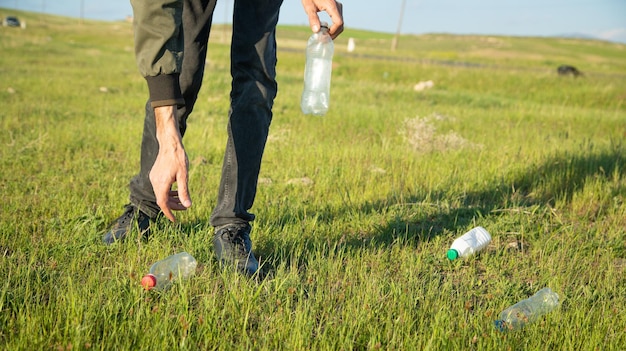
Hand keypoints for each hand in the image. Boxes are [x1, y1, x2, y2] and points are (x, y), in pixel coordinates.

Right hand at [149, 105, 191, 221]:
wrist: (170, 144)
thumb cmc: (178, 158)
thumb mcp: (184, 176)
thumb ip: (184, 191)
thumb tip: (187, 205)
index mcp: (161, 184)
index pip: (163, 203)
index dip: (169, 213)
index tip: (174, 220)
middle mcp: (154, 182)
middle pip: (162, 199)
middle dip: (173, 205)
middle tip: (184, 207)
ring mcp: (153, 178)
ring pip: (161, 193)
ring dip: (171, 198)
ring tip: (182, 200)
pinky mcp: (155, 174)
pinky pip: (160, 187)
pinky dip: (168, 191)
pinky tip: (177, 191)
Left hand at [301, 0, 343, 38]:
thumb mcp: (308, 7)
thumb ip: (313, 18)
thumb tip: (316, 31)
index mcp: (332, 6)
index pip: (339, 23)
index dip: (333, 32)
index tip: (325, 37)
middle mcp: (337, 6)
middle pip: (341, 24)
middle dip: (334, 34)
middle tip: (324, 39)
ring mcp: (338, 7)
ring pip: (340, 23)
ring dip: (334, 31)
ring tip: (324, 36)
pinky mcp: (336, 8)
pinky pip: (338, 20)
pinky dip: (334, 27)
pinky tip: (326, 30)